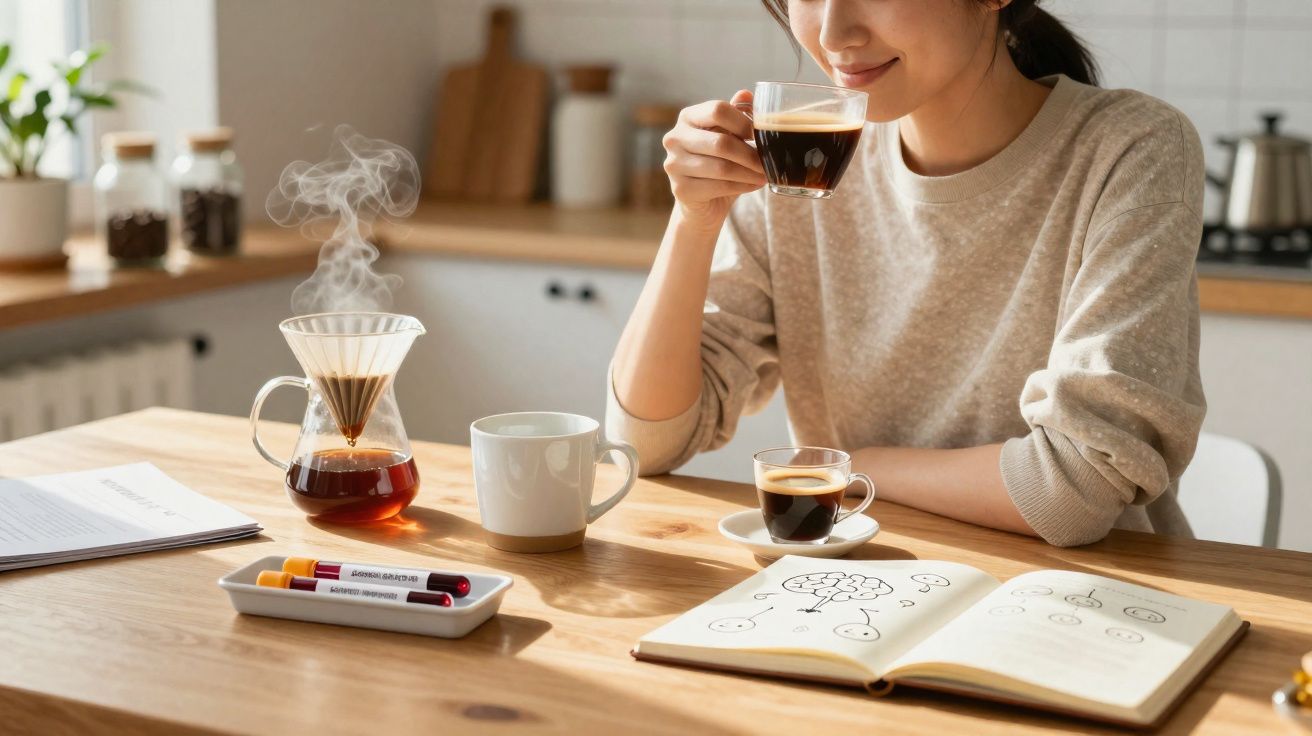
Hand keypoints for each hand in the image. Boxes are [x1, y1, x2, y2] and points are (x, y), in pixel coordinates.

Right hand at [663, 89, 765, 229]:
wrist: (702, 201)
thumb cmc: (718, 161)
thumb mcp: (727, 136)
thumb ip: (735, 116)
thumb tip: (746, 94)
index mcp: (687, 117)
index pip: (717, 109)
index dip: (743, 122)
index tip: (760, 134)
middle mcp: (674, 138)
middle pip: (721, 142)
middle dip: (750, 154)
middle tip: (768, 162)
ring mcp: (674, 164)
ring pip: (721, 168)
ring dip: (749, 173)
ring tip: (765, 174)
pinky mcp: (680, 189)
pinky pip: (718, 187)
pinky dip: (742, 186)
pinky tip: (754, 184)